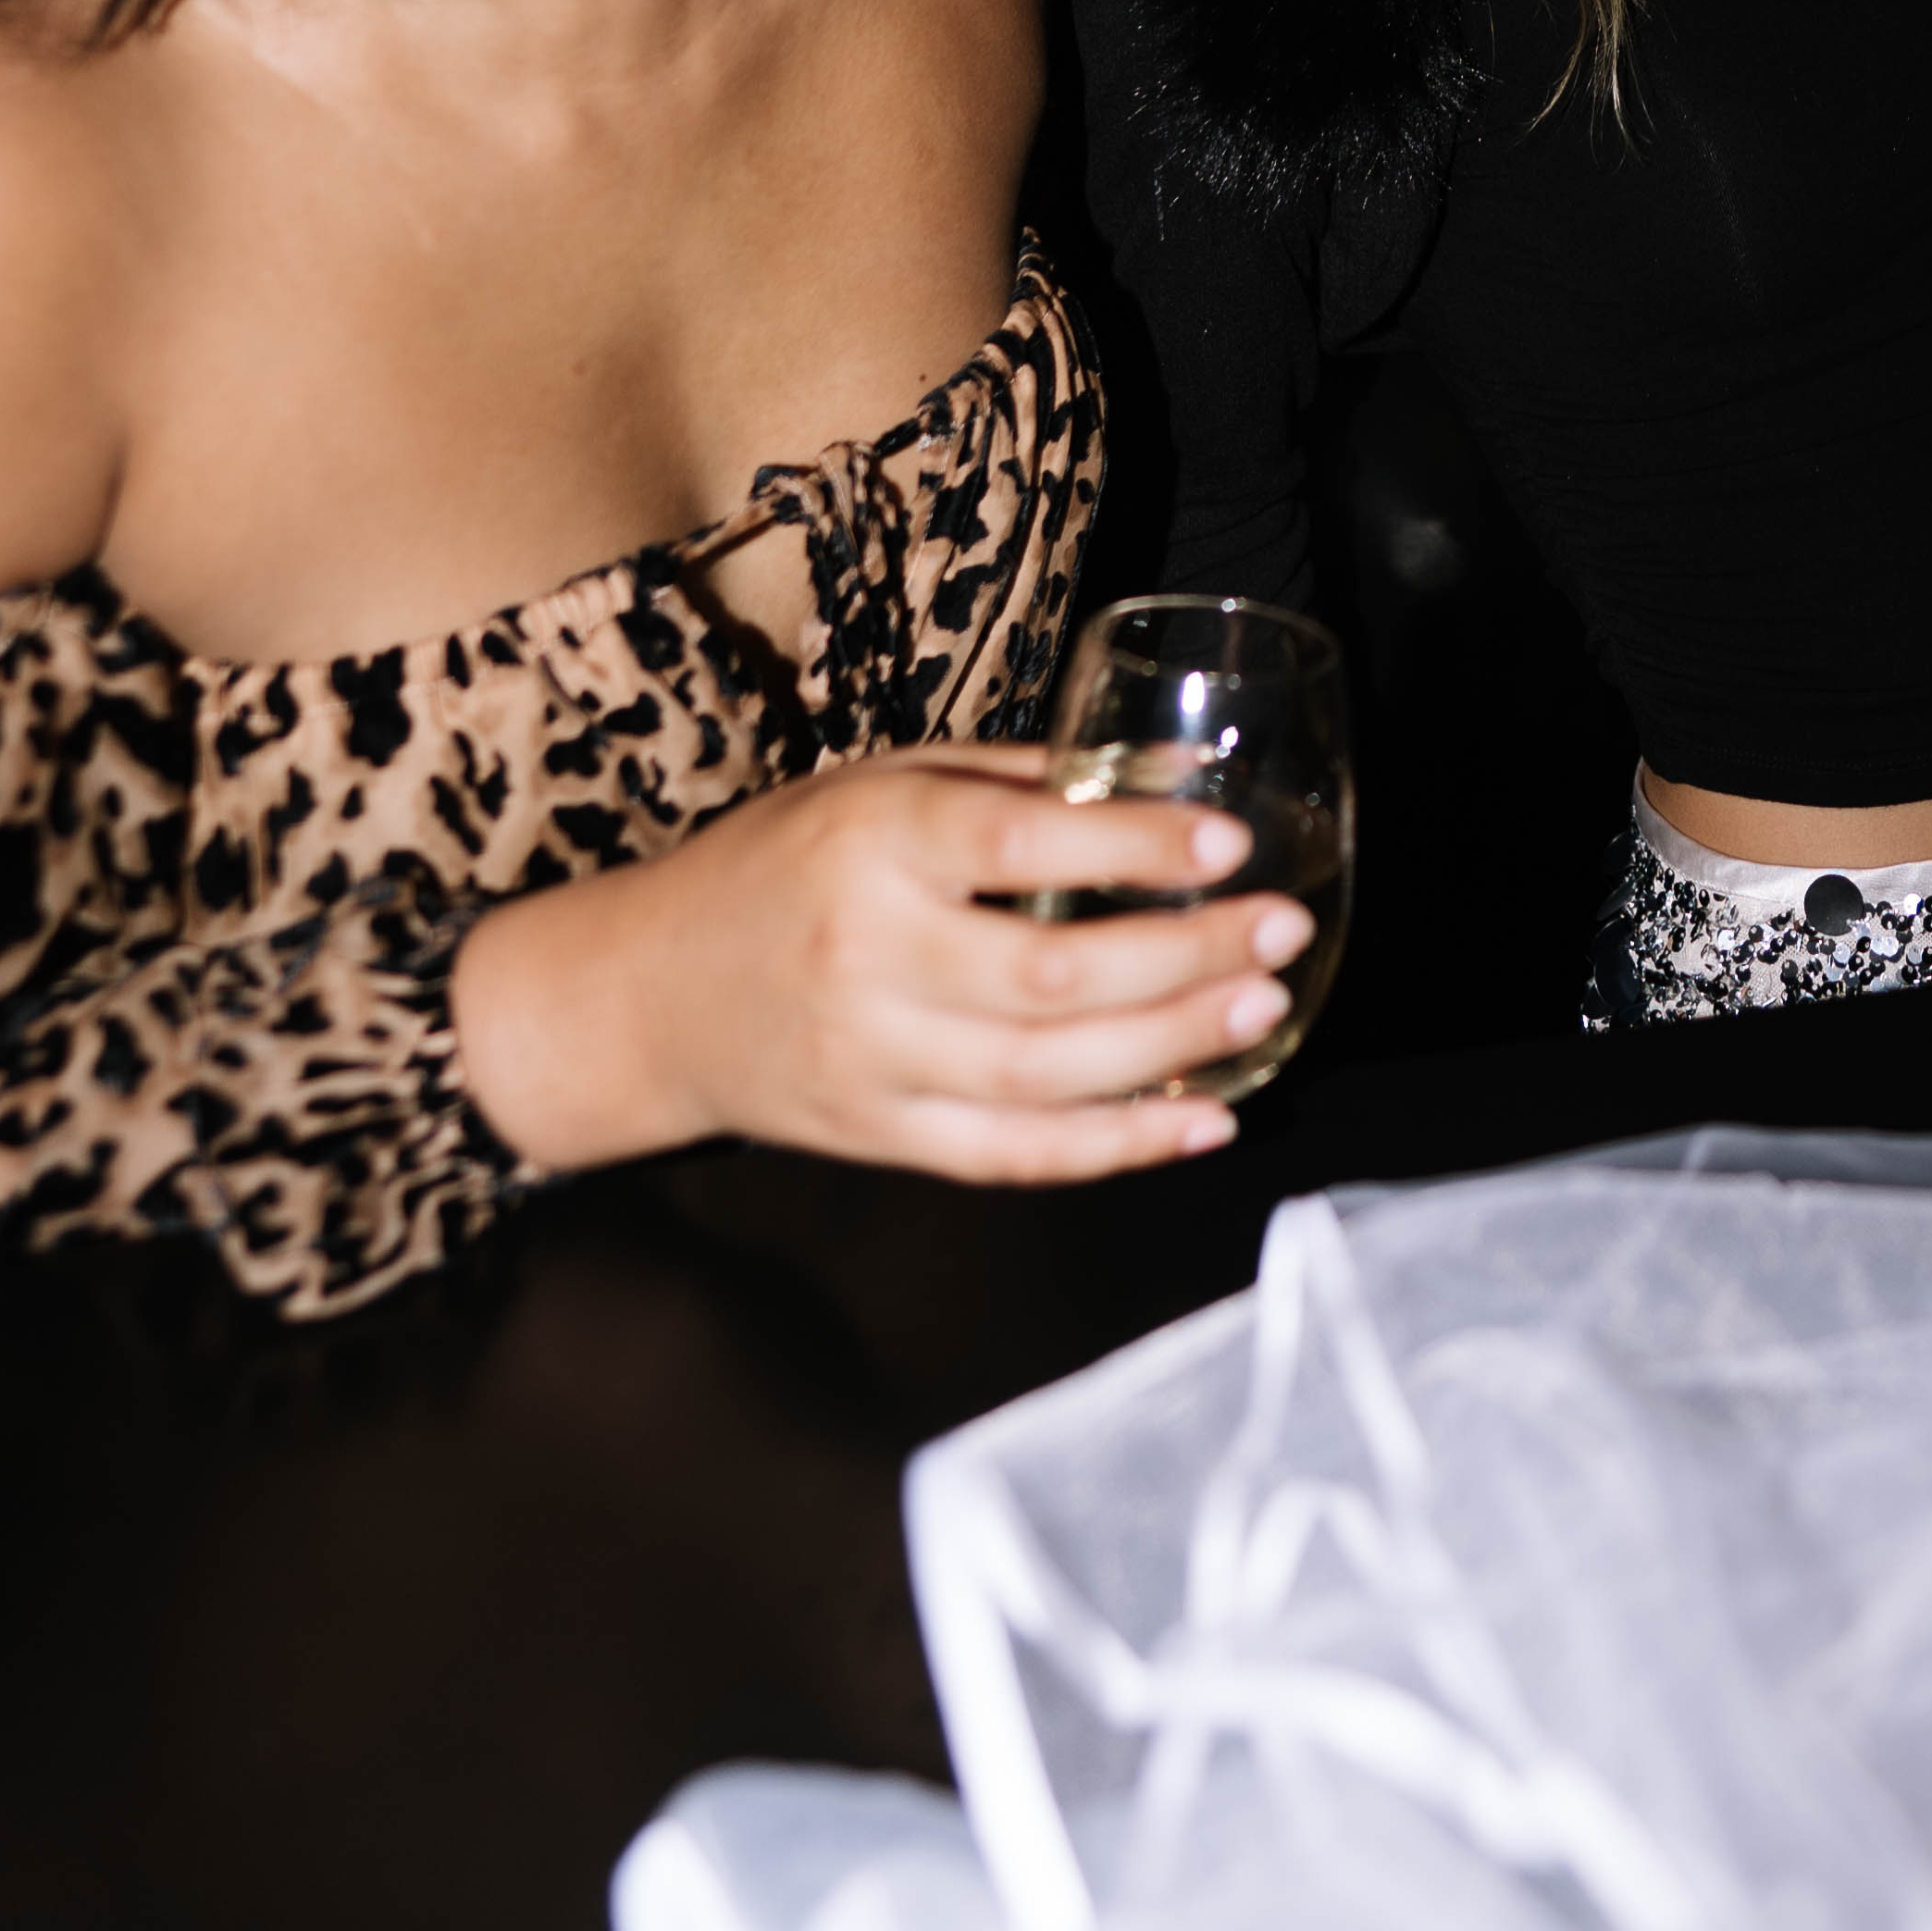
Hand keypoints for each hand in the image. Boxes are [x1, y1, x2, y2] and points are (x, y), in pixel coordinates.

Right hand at [449, 746, 1308, 1185]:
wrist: (650, 993)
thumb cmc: (780, 862)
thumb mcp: (876, 781)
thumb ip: (1012, 779)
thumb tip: (1165, 775)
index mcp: (871, 842)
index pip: (1020, 846)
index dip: (1134, 850)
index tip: (1227, 846)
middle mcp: (870, 954)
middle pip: (1053, 976)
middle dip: (1185, 957)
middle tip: (1281, 930)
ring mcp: (873, 1061)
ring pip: (1045, 1074)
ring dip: (1172, 1051)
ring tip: (1263, 1012)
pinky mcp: (878, 1138)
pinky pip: (1013, 1155)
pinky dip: (1114, 1147)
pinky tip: (1199, 1122)